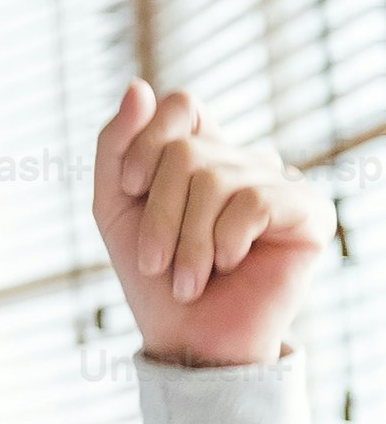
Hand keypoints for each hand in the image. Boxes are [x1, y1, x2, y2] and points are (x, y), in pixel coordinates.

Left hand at [94, 82, 326, 367]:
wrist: (188, 337)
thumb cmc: (152, 274)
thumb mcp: (114, 205)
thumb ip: (117, 145)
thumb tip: (138, 86)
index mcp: (203, 152)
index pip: (183, 106)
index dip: (147, 142)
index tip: (129, 189)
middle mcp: (246, 160)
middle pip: (187, 150)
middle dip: (158, 212)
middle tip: (155, 262)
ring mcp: (281, 183)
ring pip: (216, 178)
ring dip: (187, 239)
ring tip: (187, 277)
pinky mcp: (310, 213)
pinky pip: (255, 200)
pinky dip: (226, 240)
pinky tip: (229, 265)